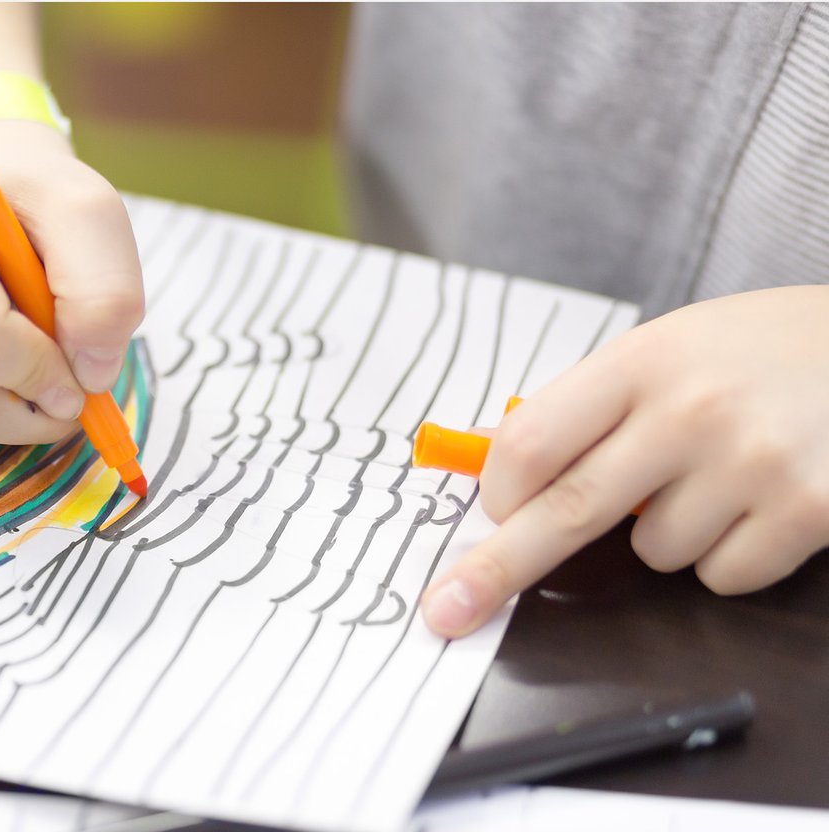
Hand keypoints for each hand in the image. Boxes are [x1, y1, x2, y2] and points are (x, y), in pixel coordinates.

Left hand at [422, 285, 828, 636]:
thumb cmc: (753, 353)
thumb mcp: (663, 351)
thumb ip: (583, 407)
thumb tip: (488, 464)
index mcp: (639, 363)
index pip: (531, 442)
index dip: (499, 492)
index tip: (492, 515)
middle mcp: (690, 411)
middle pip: (567, 511)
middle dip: (497, 571)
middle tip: (446, 611)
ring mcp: (752, 463)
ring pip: (653, 554)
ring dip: (668, 536)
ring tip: (717, 476)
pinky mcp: (808, 510)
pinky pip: (721, 576)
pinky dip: (729, 556)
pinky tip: (761, 500)